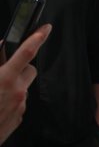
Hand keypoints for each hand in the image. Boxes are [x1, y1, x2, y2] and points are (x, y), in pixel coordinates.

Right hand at [0, 24, 50, 144]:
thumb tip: (1, 47)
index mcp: (5, 79)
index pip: (25, 54)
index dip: (37, 38)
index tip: (46, 28)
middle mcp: (18, 91)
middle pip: (31, 70)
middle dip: (21, 67)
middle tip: (6, 71)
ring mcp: (20, 106)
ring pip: (24, 87)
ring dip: (14, 85)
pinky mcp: (20, 117)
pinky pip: (20, 102)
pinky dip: (12, 100)